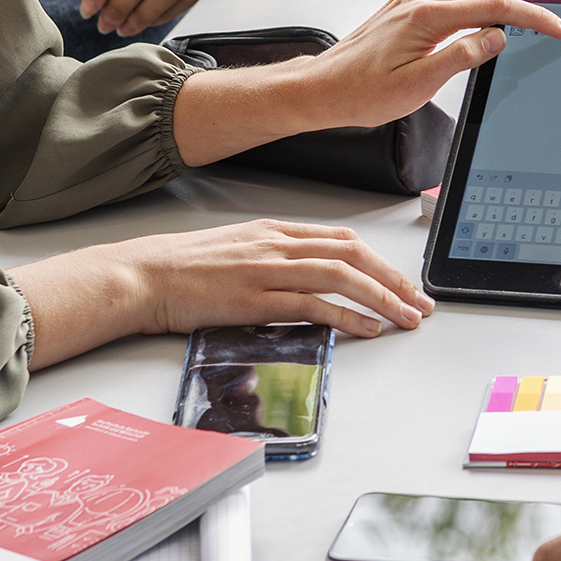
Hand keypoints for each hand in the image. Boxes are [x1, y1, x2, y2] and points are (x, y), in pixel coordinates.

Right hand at [10, 217, 433, 368]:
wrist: (141, 275)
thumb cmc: (181, 269)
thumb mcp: (235, 251)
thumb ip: (272, 259)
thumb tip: (306, 279)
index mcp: (274, 231)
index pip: (341, 239)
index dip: (380, 260)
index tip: (403, 281)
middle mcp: (276, 244)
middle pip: (352, 254)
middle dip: (393, 279)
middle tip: (419, 302)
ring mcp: (266, 269)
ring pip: (340, 276)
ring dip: (381, 298)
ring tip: (405, 318)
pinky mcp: (254, 298)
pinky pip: (311, 305)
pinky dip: (345, 317)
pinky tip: (366, 329)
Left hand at [170, 0, 560, 164]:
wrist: (324, 89)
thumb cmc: (362, 92)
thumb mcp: (418, 87)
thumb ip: (461, 57)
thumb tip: (496, 39)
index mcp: (428, 16)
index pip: (494, 5)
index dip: (533, 16)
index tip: (557, 27)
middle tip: (497, 16)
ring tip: (478, 7)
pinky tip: (456, 4)